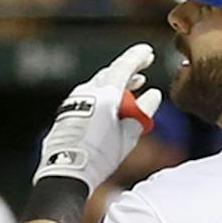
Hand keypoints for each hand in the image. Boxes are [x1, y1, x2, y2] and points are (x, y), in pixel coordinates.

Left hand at [36, 43, 162, 190]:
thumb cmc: (100, 156)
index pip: (124, 67)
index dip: (137, 57)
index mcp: (105, 95)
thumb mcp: (129, 136)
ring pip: (99, 85)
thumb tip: (153, 95)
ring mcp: (74, 100)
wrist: (68, 170)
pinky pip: (89, 96)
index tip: (147, 52)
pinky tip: (112, 106)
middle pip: (110, 74)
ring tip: (132, 88)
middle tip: (142, 71)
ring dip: (116, 84)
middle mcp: (87, 92)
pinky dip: (103, 96)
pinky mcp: (67, 111)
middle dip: (128, 71)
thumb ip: (143, 112)